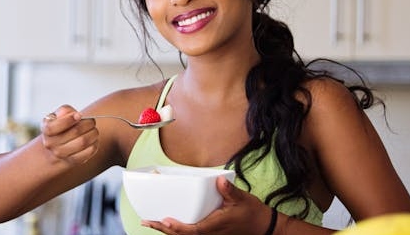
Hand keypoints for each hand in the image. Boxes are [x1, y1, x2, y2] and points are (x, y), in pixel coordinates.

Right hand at [41, 105, 98, 165]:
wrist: (55, 148)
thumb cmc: (60, 127)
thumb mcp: (57, 116)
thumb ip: (64, 111)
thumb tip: (73, 114)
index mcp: (46, 130)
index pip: (54, 127)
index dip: (68, 120)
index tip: (79, 115)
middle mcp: (51, 144)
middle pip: (75, 132)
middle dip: (88, 123)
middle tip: (92, 121)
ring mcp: (61, 154)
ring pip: (83, 142)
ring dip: (93, 133)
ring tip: (94, 130)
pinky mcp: (72, 161)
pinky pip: (88, 152)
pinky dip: (94, 144)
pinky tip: (93, 139)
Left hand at [141, 177, 272, 234]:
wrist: (263, 227)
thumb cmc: (251, 213)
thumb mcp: (242, 200)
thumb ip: (229, 191)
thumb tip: (219, 181)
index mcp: (214, 227)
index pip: (191, 230)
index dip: (176, 227)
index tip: (164, 221)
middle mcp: (209, 234)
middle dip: (163, 229)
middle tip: (146, 221)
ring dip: (167, 230)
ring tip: (151, 222)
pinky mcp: (209, 234)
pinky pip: (189, 234)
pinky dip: (176, 230)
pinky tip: (167, 224)